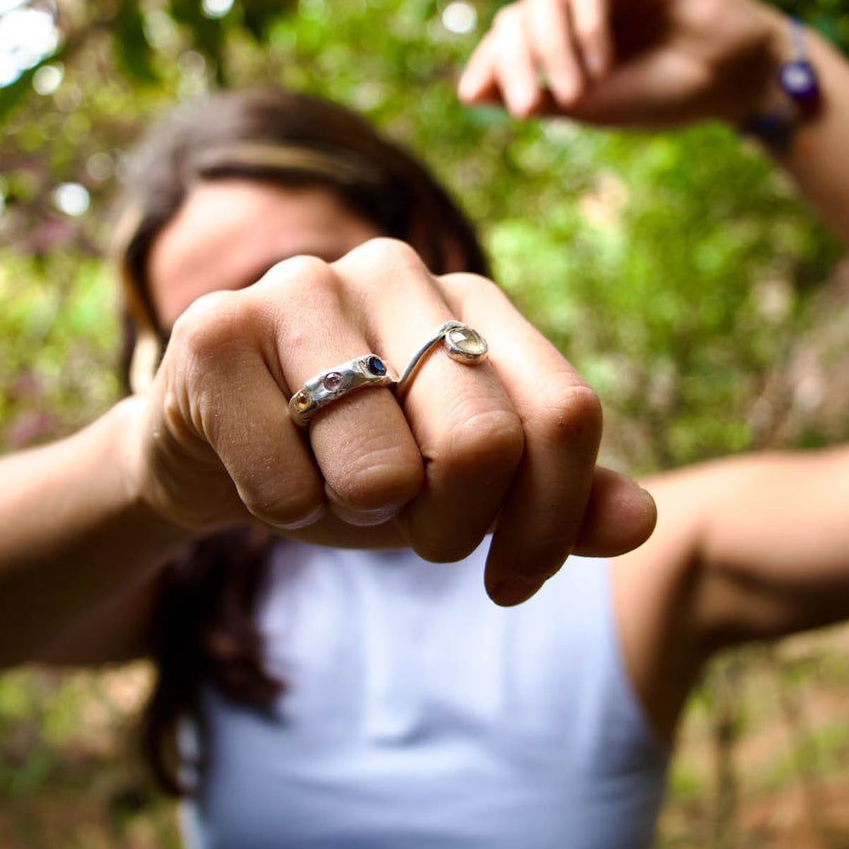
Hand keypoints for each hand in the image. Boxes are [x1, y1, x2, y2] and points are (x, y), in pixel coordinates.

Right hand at [124, 238, 655, 604]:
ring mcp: (301, 287)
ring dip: (358, 516)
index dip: (550, 521)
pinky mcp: (214, 329)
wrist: (208, 448)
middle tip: (409, 531)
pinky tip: (262, 472)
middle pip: (484, 442)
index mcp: (472, 300)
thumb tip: (640, 521)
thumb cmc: (349, 462)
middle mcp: (396, 270)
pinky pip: (286, 482)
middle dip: (452, 529)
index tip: (510, 578)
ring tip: (328, 483)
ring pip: (382, 470)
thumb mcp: (459, 487)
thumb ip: (551, 499)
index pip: (565, 415)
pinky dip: (283, 511)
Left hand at [458, 0, 784, 128]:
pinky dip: (587, 24)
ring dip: (553, 50)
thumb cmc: (662, 94)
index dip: (487, 62)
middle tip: (528, 109)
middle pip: (518, 16)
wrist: (730, 82)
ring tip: (579, 92)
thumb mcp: (586, 104)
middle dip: (515, 64)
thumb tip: (468, 92)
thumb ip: (532, 94)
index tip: (471, 95)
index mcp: (561, 34)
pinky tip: (602, 62)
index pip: (507, 38)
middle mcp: (576, 1)